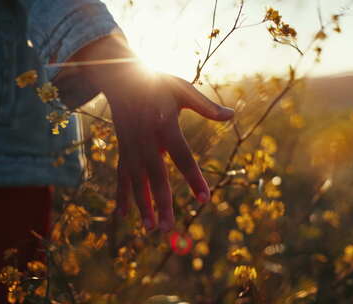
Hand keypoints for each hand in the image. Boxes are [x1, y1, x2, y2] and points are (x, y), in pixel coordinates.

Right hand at [55, 35, 233, 230]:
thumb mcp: (181, 88)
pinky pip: (121, 176)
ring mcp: (131, 147)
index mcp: (164, 125)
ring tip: (151, 229)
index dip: (193, 178)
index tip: (205, 199)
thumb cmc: (156, 83)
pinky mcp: (123, 150)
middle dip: (162, 203)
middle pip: (155, 176)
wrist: (120, 77)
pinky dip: (121, 195)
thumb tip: (231, 115)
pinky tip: (123, 215)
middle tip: (169, 228)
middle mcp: (145, 140)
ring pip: (136, 181)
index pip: (182, 156)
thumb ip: (205, 105)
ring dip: (142, 206)